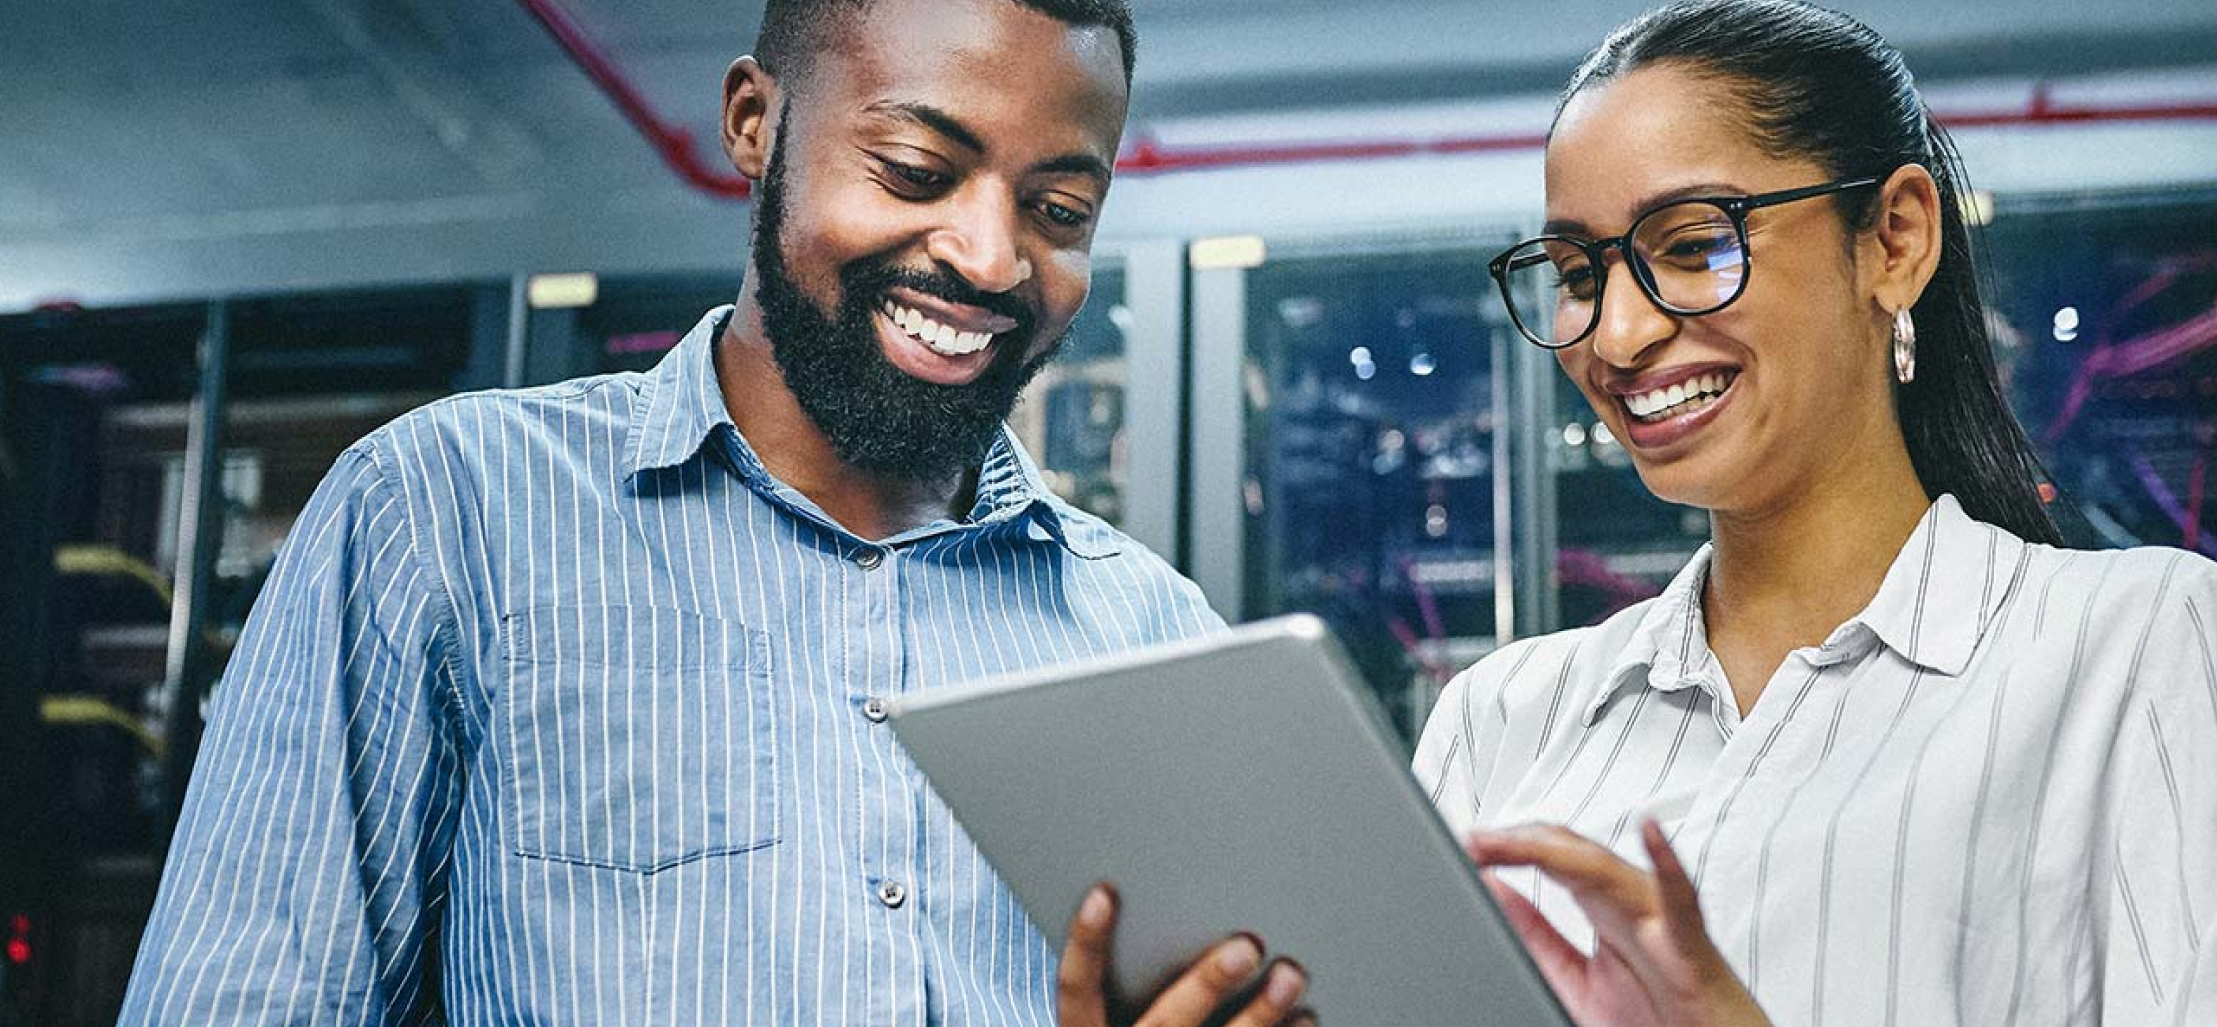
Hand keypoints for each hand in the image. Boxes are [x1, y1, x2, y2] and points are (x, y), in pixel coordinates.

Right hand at [1057, 884, 1313, 1026]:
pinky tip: (1305, 1018)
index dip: (1086, 942)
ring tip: (1290, 976)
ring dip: (1259, 1016)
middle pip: (1164, 1023)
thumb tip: (1183, 905)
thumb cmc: (1140, 1026)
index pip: (1076, 989)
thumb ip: (1132, 977)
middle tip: (1245, 946)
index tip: (1103, 894)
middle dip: (1206, 985)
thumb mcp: (1116, 1012)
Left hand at [1465, 820, 1769, 1026]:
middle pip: (1571, 854)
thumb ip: (1535, 934)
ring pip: (1610, 869)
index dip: (1505, 847)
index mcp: (1603, 908)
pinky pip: (1681, 900)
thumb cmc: (1658, 1015)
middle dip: (1521, 841)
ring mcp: (1661, 921)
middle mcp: (1631, 904)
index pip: (1548, 860)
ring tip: (1518, 839)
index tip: (1465, 846)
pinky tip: (1651, 832)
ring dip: (1560, 850)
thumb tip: (1493, 890)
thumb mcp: (1573, 976)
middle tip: (1475, 840)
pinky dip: (1668, 864)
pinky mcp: (1691, 947)